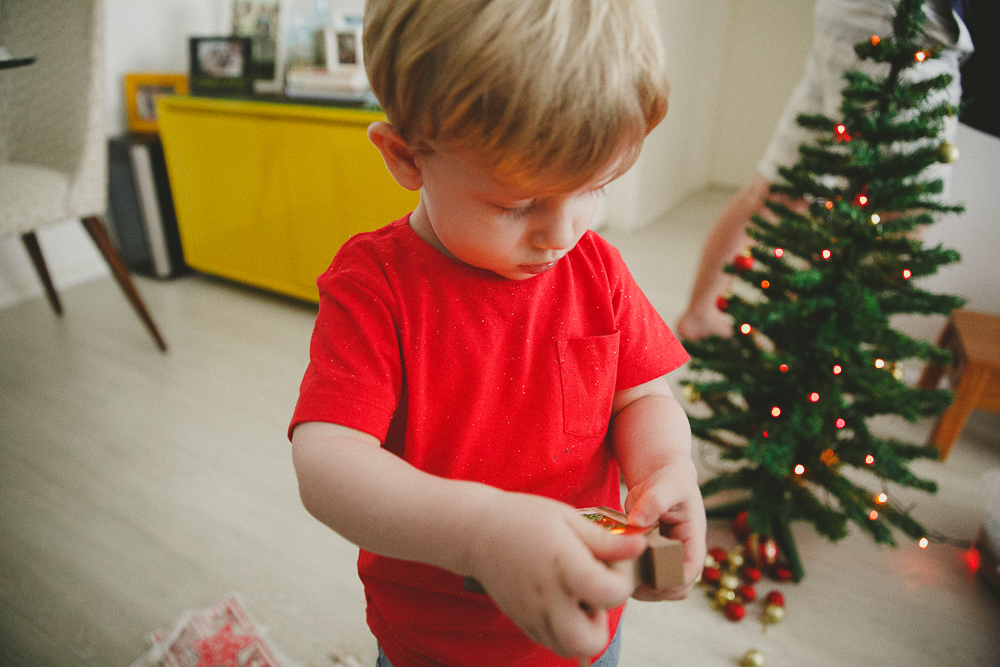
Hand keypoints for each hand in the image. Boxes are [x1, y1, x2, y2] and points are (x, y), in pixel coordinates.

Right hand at [464, 493, 645, 657]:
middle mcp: (546, 597)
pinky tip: (561, 599)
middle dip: (603, 622)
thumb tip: (640, 547)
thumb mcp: (569, 519)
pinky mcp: (523, 622)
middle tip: (595, 592)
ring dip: (584, 629)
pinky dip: (565, 630)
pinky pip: (552, 642)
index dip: (622, 582)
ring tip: (577, 596)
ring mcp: (532, 614)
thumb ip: (606, 541)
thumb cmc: (524, 518)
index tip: (615, 564)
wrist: (477, 531)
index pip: (607, 593)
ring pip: (570, 648)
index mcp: (562, 565)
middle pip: (588, 641)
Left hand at [623, 458, 706, 600]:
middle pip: (675, 588)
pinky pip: (643, 576)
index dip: (671, 581)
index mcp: (693, 540)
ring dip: (640, 587)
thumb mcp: (667, 485)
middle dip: (654, 590)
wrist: (660, 477)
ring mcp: (665, 558)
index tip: (647, 577)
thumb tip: (638, 521)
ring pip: (658, 588)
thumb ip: (655, 501)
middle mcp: (682, 554)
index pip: (689, 572)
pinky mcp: (649, 557)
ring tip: (618, 574)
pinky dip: (630, 576)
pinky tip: (613, 566)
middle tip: (626, 581)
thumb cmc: (670, 480)